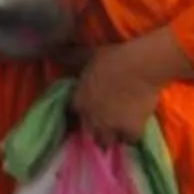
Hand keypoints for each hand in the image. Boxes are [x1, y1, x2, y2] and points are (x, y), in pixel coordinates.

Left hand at [69, 29, 192, 143]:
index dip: (82, 111)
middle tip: (104, 123)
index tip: (90, 109)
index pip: (74, 113)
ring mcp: (111, 126)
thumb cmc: (113, 58)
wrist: (139, 67)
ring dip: (110, 136)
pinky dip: (131, 136)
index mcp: (79, 101)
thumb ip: (72, 58)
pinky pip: (129, 140)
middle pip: (89, 133)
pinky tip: (134, 128)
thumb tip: (55, 53)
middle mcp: (91, 118)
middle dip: (94, 129)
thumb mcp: (88, 55)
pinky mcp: (130, 130)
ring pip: (106, 141)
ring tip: (118, 130)